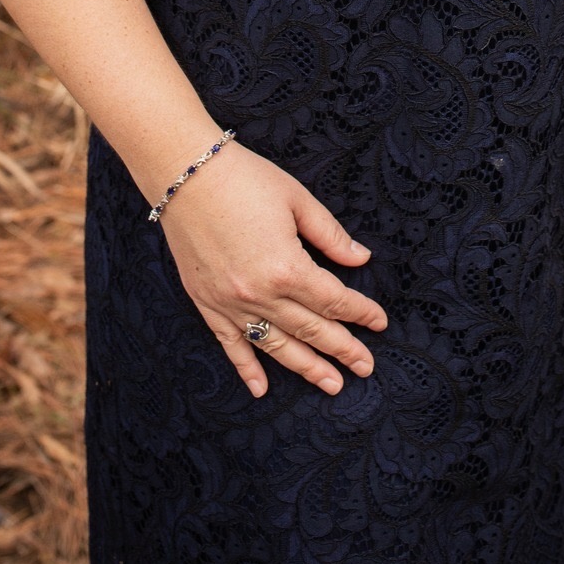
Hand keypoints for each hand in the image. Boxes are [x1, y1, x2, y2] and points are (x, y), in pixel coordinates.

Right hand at [151, 140, 388, 398]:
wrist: (184, 174)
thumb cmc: (244, 178)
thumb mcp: (297, 199)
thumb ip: (330, 235)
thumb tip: (360, 259)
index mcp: (287, 267)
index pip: (334, 301)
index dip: (360, 313)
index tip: (379, 323)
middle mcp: (260, 294)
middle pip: (311, 330)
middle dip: (343, 350)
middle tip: (366, 368)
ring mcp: (230, 303)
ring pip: (277, 346)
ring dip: (307, 368)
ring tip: (332, 385)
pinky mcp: (206, 303)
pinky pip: (230, 344)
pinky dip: (247, 369)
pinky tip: (261, 389)